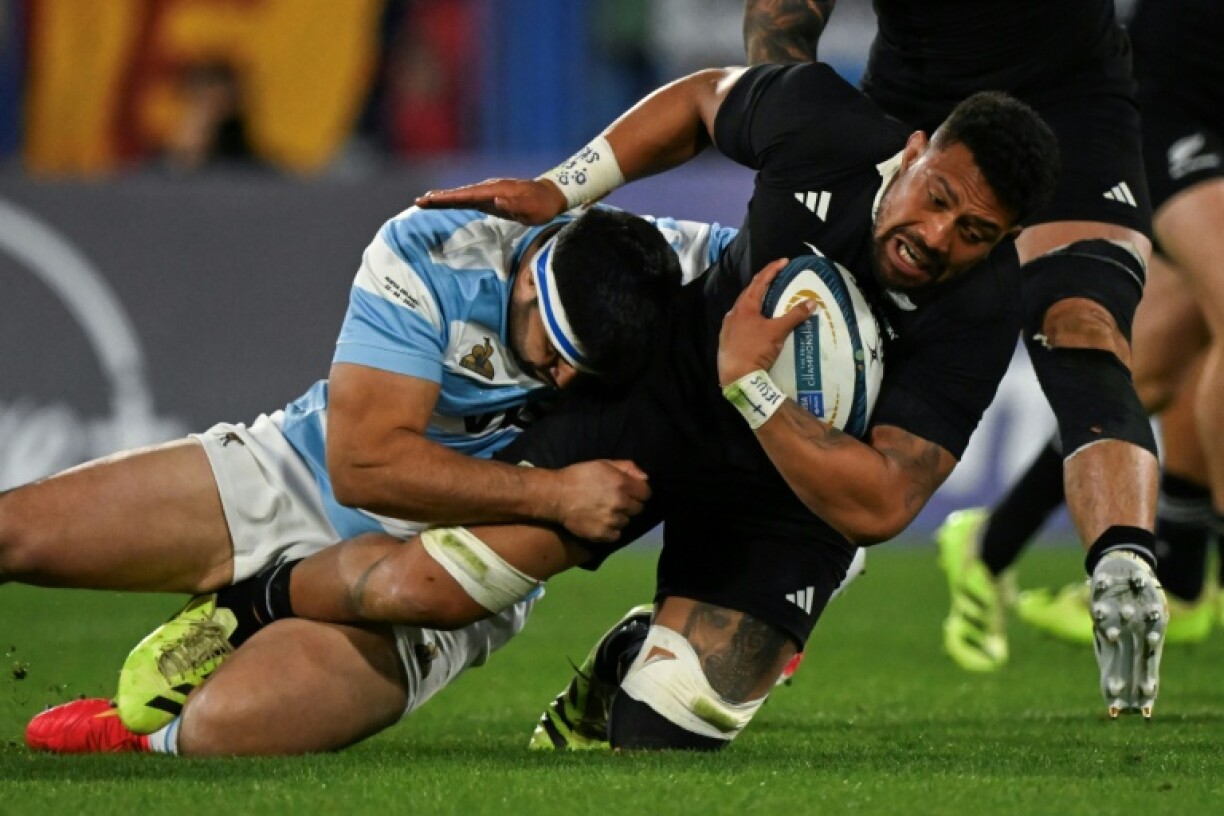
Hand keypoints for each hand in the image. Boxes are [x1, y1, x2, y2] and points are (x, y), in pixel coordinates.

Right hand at [415, 178, 567, 224]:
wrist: (550, 195)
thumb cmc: (541, 206)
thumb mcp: (532, 210)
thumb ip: (516, 206)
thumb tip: (497, 201)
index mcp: (496, 191)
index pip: (467, 195)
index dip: (448, 198)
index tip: (430, 199)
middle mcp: (489, 188)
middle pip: (460, 193)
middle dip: (439, 198)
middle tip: (419, 201)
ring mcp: (489, 191)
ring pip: (463, 195)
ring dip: (444, 198)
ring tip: (426, 201)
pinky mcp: (491, 197)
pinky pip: (469, 198)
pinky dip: (456, 200)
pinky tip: (447, 202)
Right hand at [552, 459, 650, 542]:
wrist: (556, 495)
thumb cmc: (580, 476)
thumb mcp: (603, 463)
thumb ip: (628, 467)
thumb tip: (646, 478)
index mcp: (622, 484)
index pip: (647, 493)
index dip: (639, 492)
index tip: (630, 492)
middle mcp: (620, 503)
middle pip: (639, 508)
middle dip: (630, 504)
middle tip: (615, 501)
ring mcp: (612, 520)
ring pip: (627, 521)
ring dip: (619, 517)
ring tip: (605, 511)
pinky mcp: (603, 534)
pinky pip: (617, 534)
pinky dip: (611, 530)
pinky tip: (601, 522)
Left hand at [718, 258, 815, 384]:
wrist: (737, 376)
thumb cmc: (756, 350)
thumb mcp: (778, 332)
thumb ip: (794, 316)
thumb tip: (811, 302)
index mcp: (745, 306)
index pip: (759, 281)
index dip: (772, 269)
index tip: (783, 261)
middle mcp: (733, 312)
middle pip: (749, 293)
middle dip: (763, 283)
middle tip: (776, 278)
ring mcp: (728, 326)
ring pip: (743, 307)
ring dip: (755, 301)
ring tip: (767, 299)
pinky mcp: (727, 339)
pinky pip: (740, 321)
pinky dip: (750, 316)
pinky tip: (755, 322)